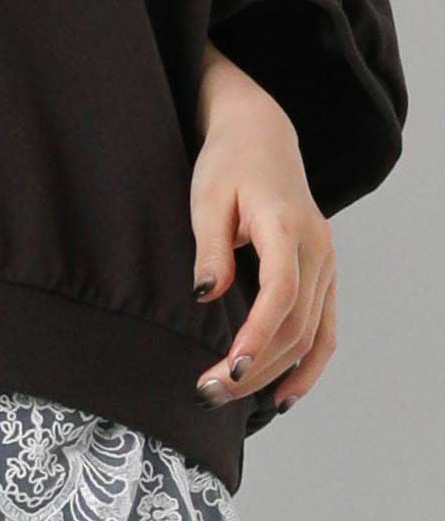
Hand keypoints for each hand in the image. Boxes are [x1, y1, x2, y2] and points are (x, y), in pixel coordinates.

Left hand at [189, 55, 334, 415]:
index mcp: (284, 223)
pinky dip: (308, 365)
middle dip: (255, 364)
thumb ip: (210, 246)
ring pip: (311, 334)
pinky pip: (324, 330)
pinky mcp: (323, 274)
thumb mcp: (206, 195)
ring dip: (275, 372)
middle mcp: (315, 248)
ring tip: (232, 396)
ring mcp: (325, 263)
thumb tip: (207, 295)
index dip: (258, 332)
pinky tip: (284, 394)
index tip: (231, 365)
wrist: (260, 136)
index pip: (281, 290)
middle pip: (295, 323)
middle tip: (209, 390)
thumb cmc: (227, 162)